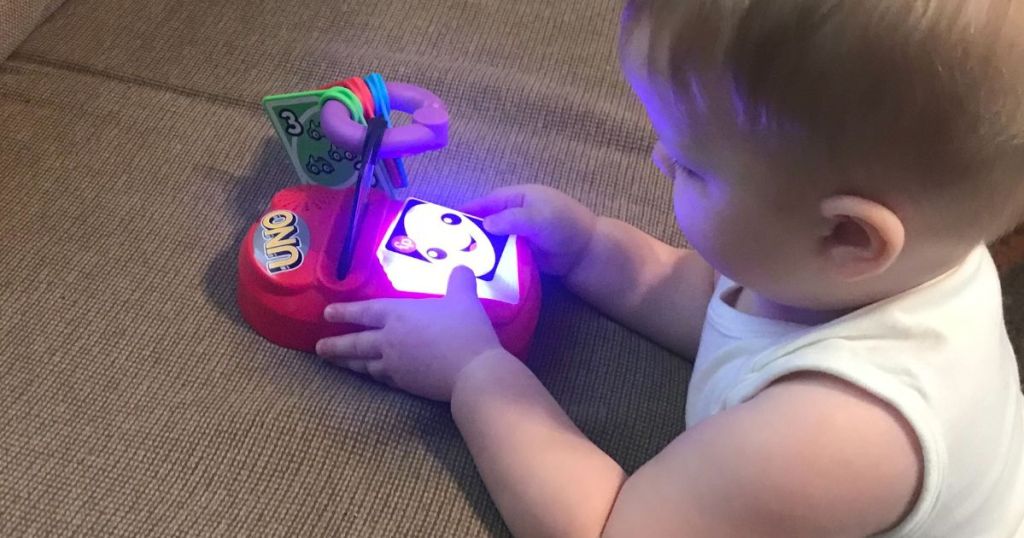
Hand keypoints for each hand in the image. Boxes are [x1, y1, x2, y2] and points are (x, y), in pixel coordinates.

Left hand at [315, 266, 505, 401]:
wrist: (472, 370)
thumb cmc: (464, 329)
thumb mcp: (464, 298)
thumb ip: (460, 282)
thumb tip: (462, 268)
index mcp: (398, 314)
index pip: (365, 311)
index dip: (345, 311)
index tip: (326, 314)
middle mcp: (389, 339)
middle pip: (356, 342)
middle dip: (335, 345)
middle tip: (318, 348)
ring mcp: (394, 364)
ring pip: (364, 363)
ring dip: (348, 363)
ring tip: (336, 363)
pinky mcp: (405, 384)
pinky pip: (382, 378)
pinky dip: (372, 376)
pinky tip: (371, 376)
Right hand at [460, 184, 597, 276]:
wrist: (585, 252)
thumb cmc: (564, 226)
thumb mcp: (538, 217)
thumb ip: (511, 219)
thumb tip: (486, 224)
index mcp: (519, 197)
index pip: (488, 201)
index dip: (469, 209)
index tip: (447, 218)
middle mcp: (516, 214)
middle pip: (487, 220)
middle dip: (469, 230)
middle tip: (446, 242)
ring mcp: (519, 233)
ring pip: (492, 239)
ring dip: (479, 247)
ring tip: (456, 258)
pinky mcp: (521, 251)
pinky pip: (501, 253)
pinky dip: (490, 259)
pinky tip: (476, 269)